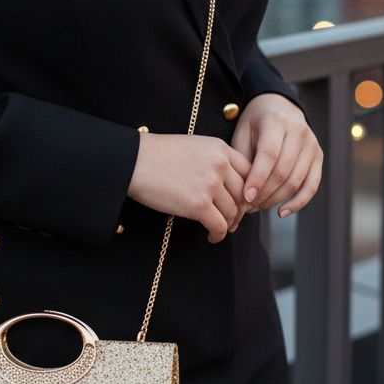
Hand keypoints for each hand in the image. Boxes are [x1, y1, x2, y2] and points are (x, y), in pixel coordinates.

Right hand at [126, 132, 252, 242]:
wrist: (134, 161)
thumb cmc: (158, 155)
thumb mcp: (194, 146)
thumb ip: (214, 160)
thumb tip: (228, 185)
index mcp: (220, 148)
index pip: (249, 172)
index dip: (248, 190)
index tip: (240, 201)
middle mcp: (220, 165)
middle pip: (243, 194)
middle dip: (239, 210)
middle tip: (231, 219)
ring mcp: (210, 185)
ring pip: (232, 212)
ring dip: (227, 224)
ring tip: (218, 228)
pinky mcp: (199, 205)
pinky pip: (219, 226)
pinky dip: (217, 235)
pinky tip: (211, 236)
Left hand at [227, 94, 322, 231]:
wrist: (279, 107)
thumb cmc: (255, 124)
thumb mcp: (243, 133)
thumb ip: (243, 159)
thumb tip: (242, 193)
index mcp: (277, 121)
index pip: (269, 154)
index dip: (257, 178)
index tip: (245, 197)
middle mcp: (299, 132)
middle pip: (283, 170)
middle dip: (264, 192)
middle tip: (246, 206)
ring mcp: (312, 145)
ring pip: (296, 180)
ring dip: (276, 199)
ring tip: (257, 207)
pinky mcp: (318, 157)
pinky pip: (312, 185)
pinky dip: (298, 202)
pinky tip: (282, 212)